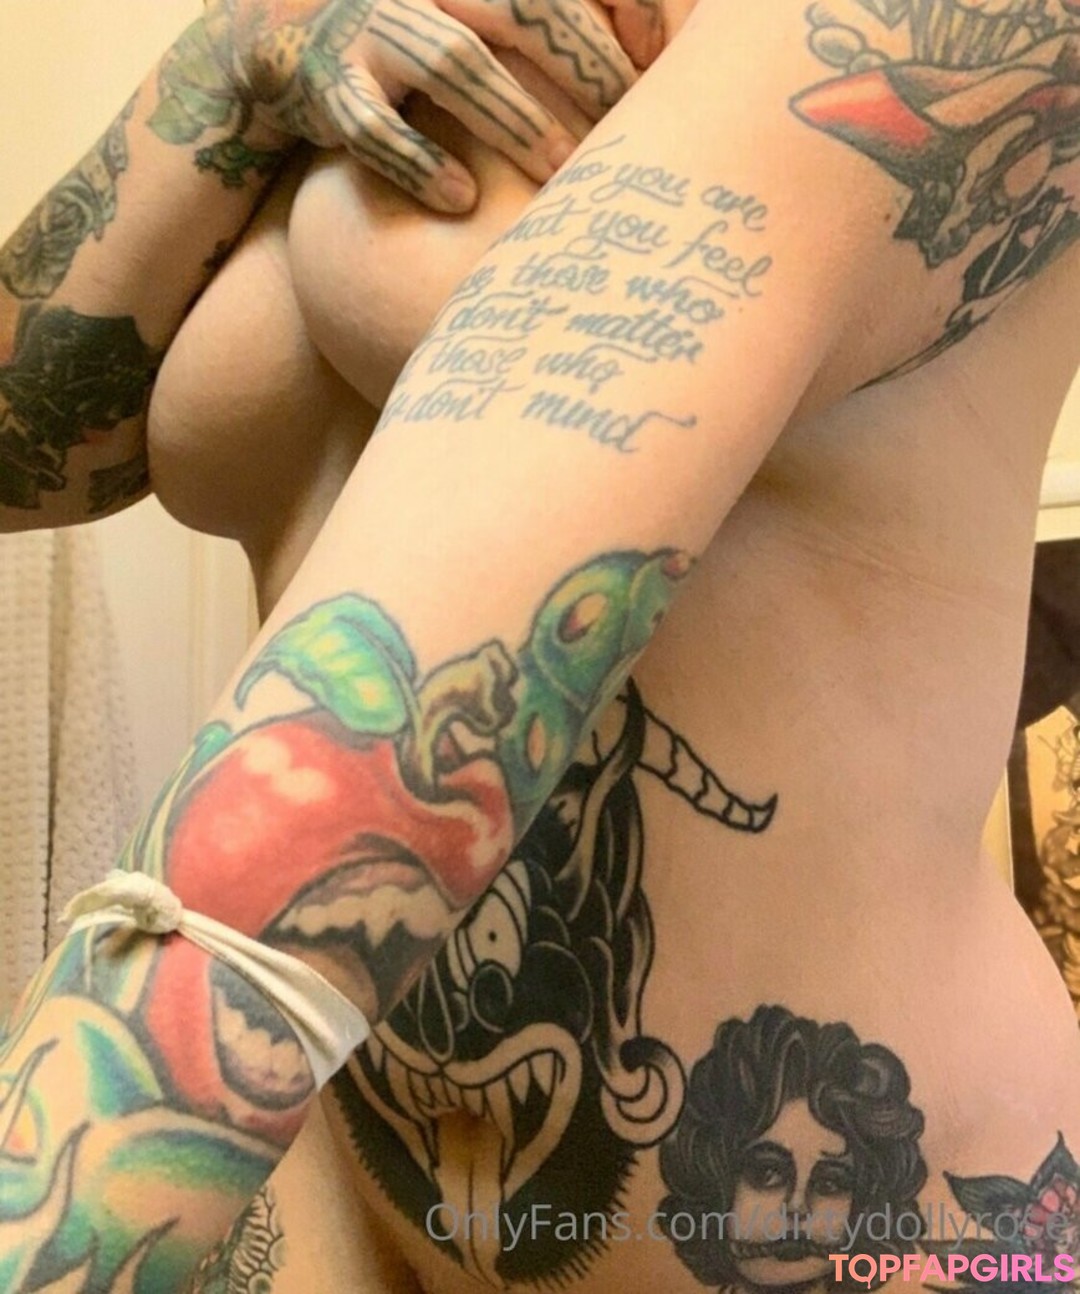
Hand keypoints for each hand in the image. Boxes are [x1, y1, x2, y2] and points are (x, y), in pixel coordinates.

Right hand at [203, 0, 640, 212]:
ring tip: (562, 170)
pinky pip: (370, 127)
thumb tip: (646, 52)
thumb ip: (537, 24)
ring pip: (451, 61)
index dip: (614, 1)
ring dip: (515, 118)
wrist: (281, 40)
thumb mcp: (469, 11)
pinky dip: (419, 162)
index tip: (655, 54)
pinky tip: (463, 199)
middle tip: (628, 123)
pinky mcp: (324, 90)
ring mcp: (366, 29)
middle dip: (581, 64)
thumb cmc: (413, 37)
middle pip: (518, 6)